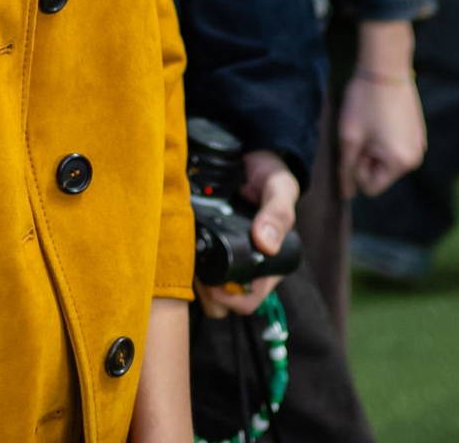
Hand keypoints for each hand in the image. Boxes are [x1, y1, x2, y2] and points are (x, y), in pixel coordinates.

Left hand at [195, 148, 299, 318]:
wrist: (249, 156)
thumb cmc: (270, 178)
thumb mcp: (280, 190)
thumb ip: (277, 214)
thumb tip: (266, 244)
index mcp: (267, 265)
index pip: (246, 302)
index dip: (229, 300)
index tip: (211, 283)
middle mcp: (244, 265)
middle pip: (220, 302)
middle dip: (205, 293)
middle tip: (193, 268)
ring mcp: (222, 255)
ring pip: (203, 289)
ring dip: (192, 278)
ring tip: (185, 253)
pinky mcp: (205, 240)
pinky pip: (192, 263)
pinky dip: (183, 259)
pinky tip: (179, 241)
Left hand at [338, 71, 425, 198]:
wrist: (385, 67)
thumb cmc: (364, 102)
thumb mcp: (349, 137)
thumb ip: (346, 169)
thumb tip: (345, 196)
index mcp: (400, 164)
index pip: (371, 187)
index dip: (356, 168)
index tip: (354, 144)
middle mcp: (415, 159)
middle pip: (380, 174)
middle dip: (365, 157)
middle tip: (359, 130)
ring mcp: (419, 145)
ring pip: (386, 160)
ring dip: (373, 147)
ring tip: (369, 123)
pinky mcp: (417, 132)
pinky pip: (395, 146)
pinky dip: (383, 138)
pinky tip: (378, 117)